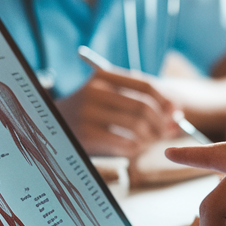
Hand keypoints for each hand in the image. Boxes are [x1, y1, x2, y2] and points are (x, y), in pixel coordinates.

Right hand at [56, 67, 181, 157]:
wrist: (47, 126)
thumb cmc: (89, 114)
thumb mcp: (109, 100)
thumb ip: (141, 104)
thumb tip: (178, 116)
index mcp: (104, 76)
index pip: (146, 85)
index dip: (166, 100)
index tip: (176, 112)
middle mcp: (95, 91)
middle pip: (144, 107)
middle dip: (161, 123)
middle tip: (165, 133)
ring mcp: (88, 112)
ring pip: (137, 126)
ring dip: (150, 137)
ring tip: (148, 142)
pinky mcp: (85, 134)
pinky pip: (125, 142)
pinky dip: (137, 148)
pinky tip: (134, 148)